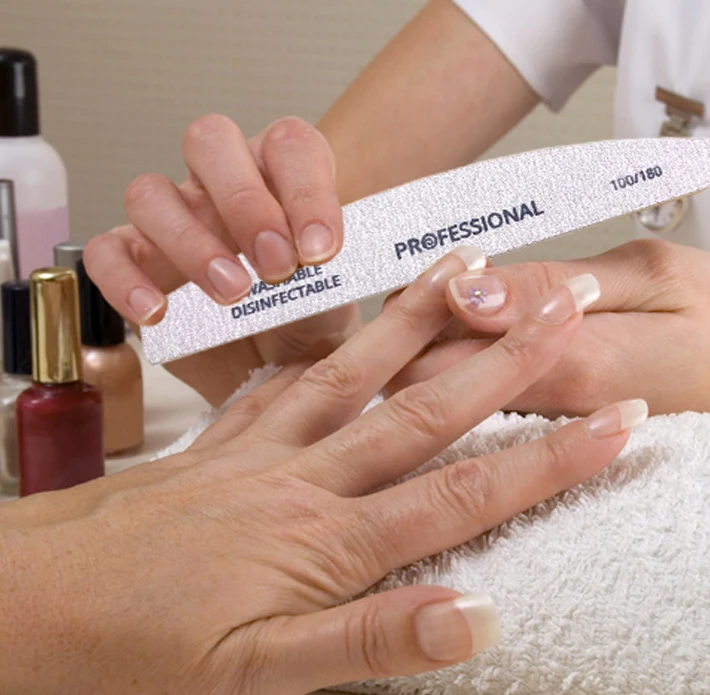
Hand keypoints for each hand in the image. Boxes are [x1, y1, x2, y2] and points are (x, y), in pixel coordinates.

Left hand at [0, 247, 643, 694]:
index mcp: (325, 542)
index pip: (462, 493)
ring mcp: (262, 449)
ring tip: (474, 269)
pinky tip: (352, 322)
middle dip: (510, 363)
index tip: (614, 424)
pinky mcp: (224, 441)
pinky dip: (326, 345)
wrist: (20, 604)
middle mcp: (305, 478)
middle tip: (568, 308)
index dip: (548, 462)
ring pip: (359, 373)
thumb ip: (367, 642)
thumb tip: (473, 617)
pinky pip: (284, 377)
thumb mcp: (252, 679)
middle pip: (426, 411)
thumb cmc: (129, 650)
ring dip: (422, 321)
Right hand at [84, 115, 359, 405]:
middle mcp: (223, 186)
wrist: (274, 371)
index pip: (290, 146)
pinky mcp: (134, 262)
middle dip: (246, 202)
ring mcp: (173, 219)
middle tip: (276, 265)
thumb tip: (436, 276)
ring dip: (192, 241)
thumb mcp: (351, 302)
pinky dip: (125, 279)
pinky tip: (158, 314)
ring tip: (232, 295)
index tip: (323, 252)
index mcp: (283, 177)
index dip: (306, 192)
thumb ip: (376, 278)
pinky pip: (107, 252)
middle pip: (212, 142)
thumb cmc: (312, 326)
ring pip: (152, 192)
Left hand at [391, 240, 709, 414]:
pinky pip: (483, 412)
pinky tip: (468, 347)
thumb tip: (467, 291)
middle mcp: (540, 414)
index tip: (407, 285)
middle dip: (404, 342)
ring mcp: (547, 434)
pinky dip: (462, 374)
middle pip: (426, 391)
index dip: (403, 321)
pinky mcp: (560, 435)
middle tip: (412, 296)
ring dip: (427, 358)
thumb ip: (553, 287)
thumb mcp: (655, 280)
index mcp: (559, 368)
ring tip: (436, 316)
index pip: (435, 361)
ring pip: (448, 408)